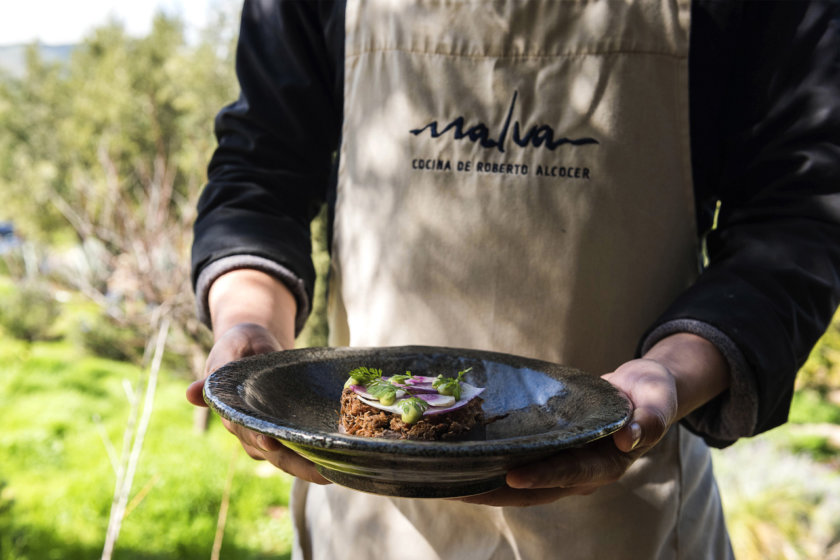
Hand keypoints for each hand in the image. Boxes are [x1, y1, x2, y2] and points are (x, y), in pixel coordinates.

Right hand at [186, 322, 328, 483]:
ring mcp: (262, 433)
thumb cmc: (242, 343)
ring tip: (333, 472)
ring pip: (283, 457)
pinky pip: (295, 449)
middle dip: (293, 463)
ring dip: (307, 467)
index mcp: (230, 409)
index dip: (258, 438)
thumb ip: (221, 366)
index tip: (272, 443)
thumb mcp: (232, 347)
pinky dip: (313, 458)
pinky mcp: (280, 432)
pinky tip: (338, 463)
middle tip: (320, 471)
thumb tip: (191, 393)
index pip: (244, 429)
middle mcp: (245, 428)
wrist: (252, 346)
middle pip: (268, 451)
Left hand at [459, 333, 728, 506]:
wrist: (642, 393)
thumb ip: (648, 418)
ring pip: (520, 486)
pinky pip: (518, 466)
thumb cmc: (650, 395)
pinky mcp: (551, 455)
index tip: (512, 476)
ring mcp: (563, 467)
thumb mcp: (657, 400)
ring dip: (486, 486)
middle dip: (496, 492)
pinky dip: (492, 468)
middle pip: (535, 490)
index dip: (543, 476)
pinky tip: (464, 461)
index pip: (570, 473)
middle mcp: (581, 474)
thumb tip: (628, 436)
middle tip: (457, 487)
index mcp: (606, 464)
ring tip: (448, 481)